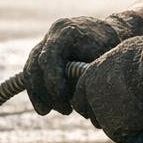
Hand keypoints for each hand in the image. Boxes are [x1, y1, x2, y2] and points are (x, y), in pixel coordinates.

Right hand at [23, 11, 142, 115]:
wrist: (110, 33)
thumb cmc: (111, 47)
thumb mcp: (106, 59)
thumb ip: (91, 77)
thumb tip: (87, 109)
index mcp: (67, 31)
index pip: (49, 58)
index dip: (53, 82)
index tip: (65, 100)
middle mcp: (53, 33)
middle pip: (36, 65)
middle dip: (46, 93)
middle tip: (65, 110)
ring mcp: (45, 41)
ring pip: (31, 70)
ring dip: (39, 94)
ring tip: (53, 111)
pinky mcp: (42, 52)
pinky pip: (32, 72)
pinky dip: (36, 91)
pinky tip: (45, 108)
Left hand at [71, 36, 142, 142]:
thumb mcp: (123, 55)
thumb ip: (117, 68)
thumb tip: (124, 73)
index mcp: (89, 77)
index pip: (80, 99)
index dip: (92, 104)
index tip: (103, 106)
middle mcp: (91, 98)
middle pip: (94, 116)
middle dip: (107, 117)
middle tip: (126, 114)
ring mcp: (103, 115)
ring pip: (111, 127)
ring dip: (125, 125)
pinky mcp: (116, 128)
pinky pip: (127, 137)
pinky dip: (139, 134)